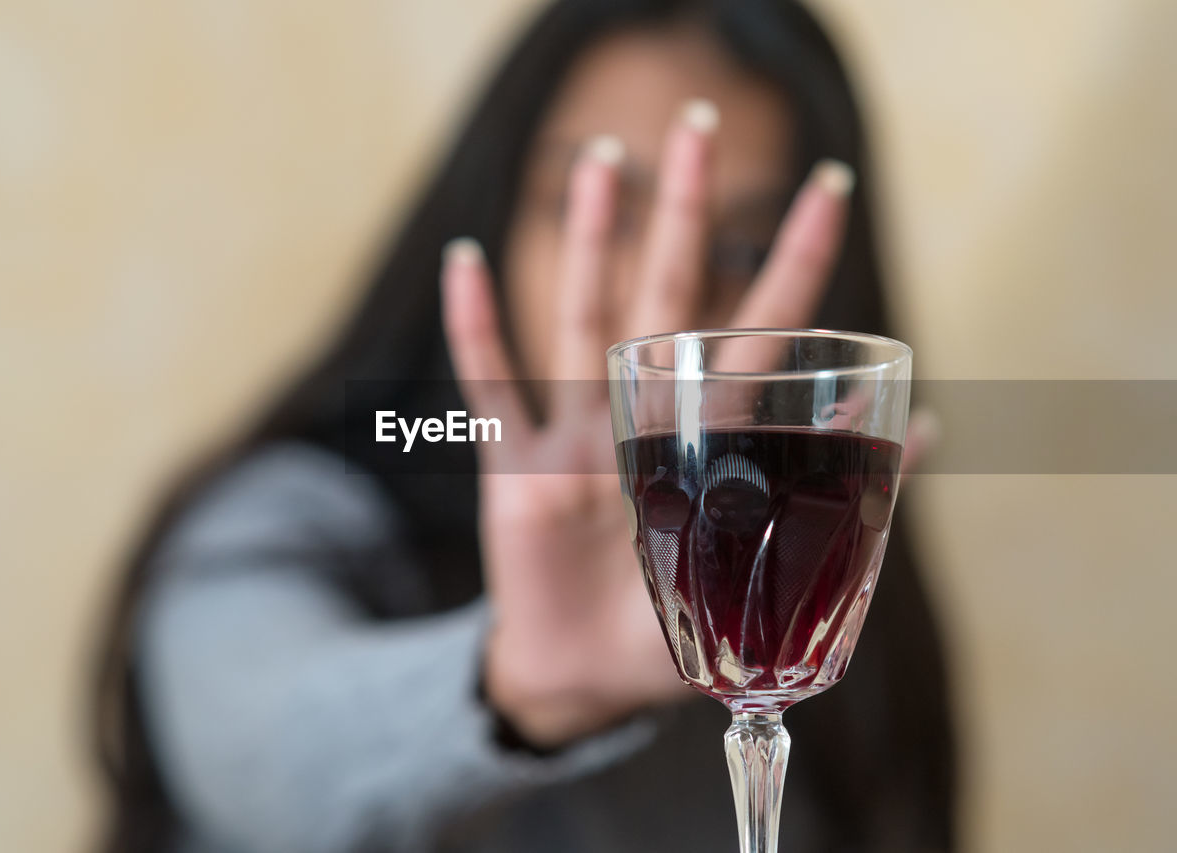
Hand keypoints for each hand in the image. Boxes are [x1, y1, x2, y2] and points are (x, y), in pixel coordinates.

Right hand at [441, 100, 854, 747]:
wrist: (588, 680)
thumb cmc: (677, 627)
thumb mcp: (771, 571)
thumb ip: (842, 500)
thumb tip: (925, 426)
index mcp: (709, 439)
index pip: (759, 331)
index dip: (792, 262)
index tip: (825, 187)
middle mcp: (644, 416)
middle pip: (666, 295)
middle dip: (684, 214)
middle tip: (696, 128)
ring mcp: (577, 434)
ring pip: (581, 318)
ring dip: (588, 243)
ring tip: (600, 164)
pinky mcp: (517, 468)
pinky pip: (492, 387)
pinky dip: (478, 328)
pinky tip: (466, 261)